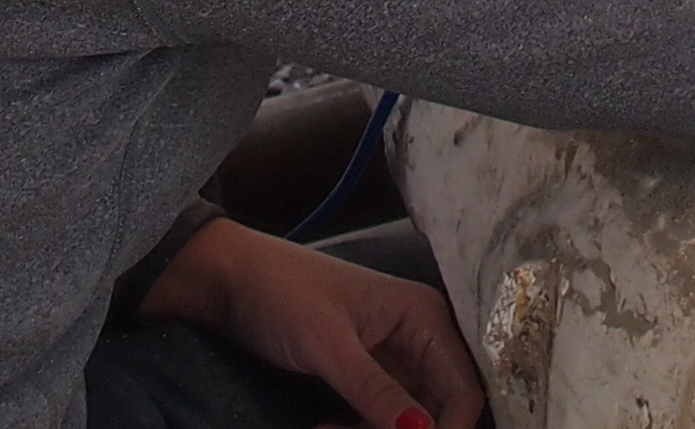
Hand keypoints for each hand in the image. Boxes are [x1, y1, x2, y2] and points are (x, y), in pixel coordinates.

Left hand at [142, 217, 484, 428]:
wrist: (231, 280)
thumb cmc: (281, 293)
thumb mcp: (327, 345)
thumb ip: (375, 390)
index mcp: (424, 316)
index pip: (464, 389)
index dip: (449, 428)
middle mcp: (419, 337)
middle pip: (439, 409)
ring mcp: (393, 359)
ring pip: (409, 419)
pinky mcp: (367, 376)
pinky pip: (382, 417)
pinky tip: (327, 427)